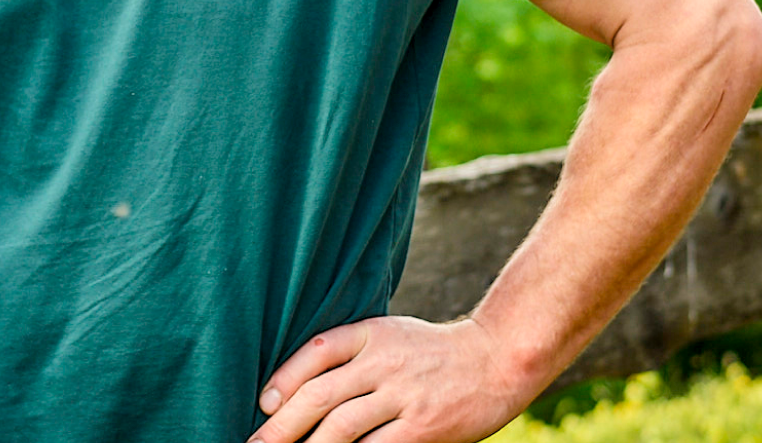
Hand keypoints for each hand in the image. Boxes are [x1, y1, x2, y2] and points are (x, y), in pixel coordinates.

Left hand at [249, 316, 528, 442]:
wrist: (498, 360)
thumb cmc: (433, 353)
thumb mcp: (390, 336)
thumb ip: (352, 354)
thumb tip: (298, 389)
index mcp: (372, 333)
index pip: (317, 351)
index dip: (284, 378)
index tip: (264, 403)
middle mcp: (384, 361)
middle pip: (320, 395)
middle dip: (282, 425)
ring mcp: (404, 395)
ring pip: (341, 426)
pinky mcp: (423, 428)